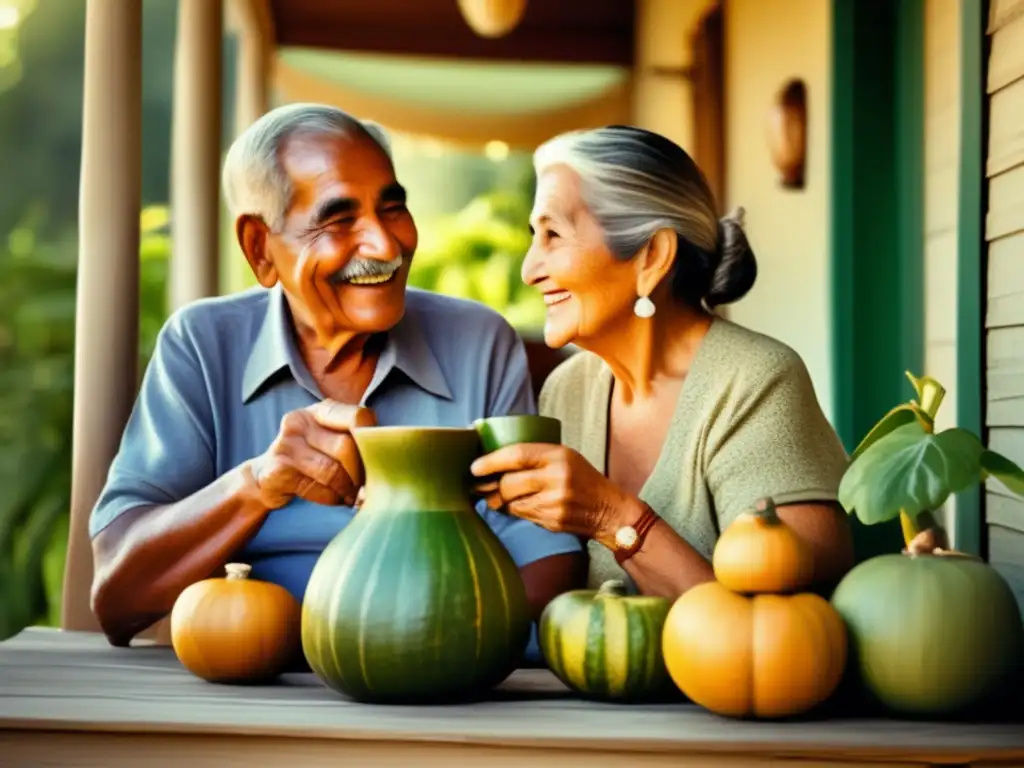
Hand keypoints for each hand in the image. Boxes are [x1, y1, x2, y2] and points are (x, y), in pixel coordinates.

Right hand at [248, 400, 375, 508]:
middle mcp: (301, 420)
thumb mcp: (332, 441)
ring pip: (333, 471)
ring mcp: (286, 444)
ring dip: (347, 489)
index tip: (377, 461)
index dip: (373, 442)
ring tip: (350, 495)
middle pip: (347, 447)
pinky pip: (318, 488)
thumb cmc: (312, 460)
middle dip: (360, 473)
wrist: (266, 477)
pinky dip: (332, 498)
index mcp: (321, 410)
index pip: (359, 416)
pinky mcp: (278, 469)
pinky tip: (333, 498)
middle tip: (364, 487)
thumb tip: (388, 466)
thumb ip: (357, 443)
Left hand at [470, 443, 629, 543]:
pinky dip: (514, 510)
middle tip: (479, 486)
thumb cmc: (580, 478)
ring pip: (512, 501)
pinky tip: (518, 505)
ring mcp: (555, 502)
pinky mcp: (553, 520)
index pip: (517, 455)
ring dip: (500, 500)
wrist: (607, 508)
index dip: (491, 461)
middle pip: (510, 482)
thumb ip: (534, 457)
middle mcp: (557, 478)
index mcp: (558, 455)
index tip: (474, 467)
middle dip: (491, 486)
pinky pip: (522, 515)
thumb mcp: (563, 457)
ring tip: (496, 496)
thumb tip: (491, 461)